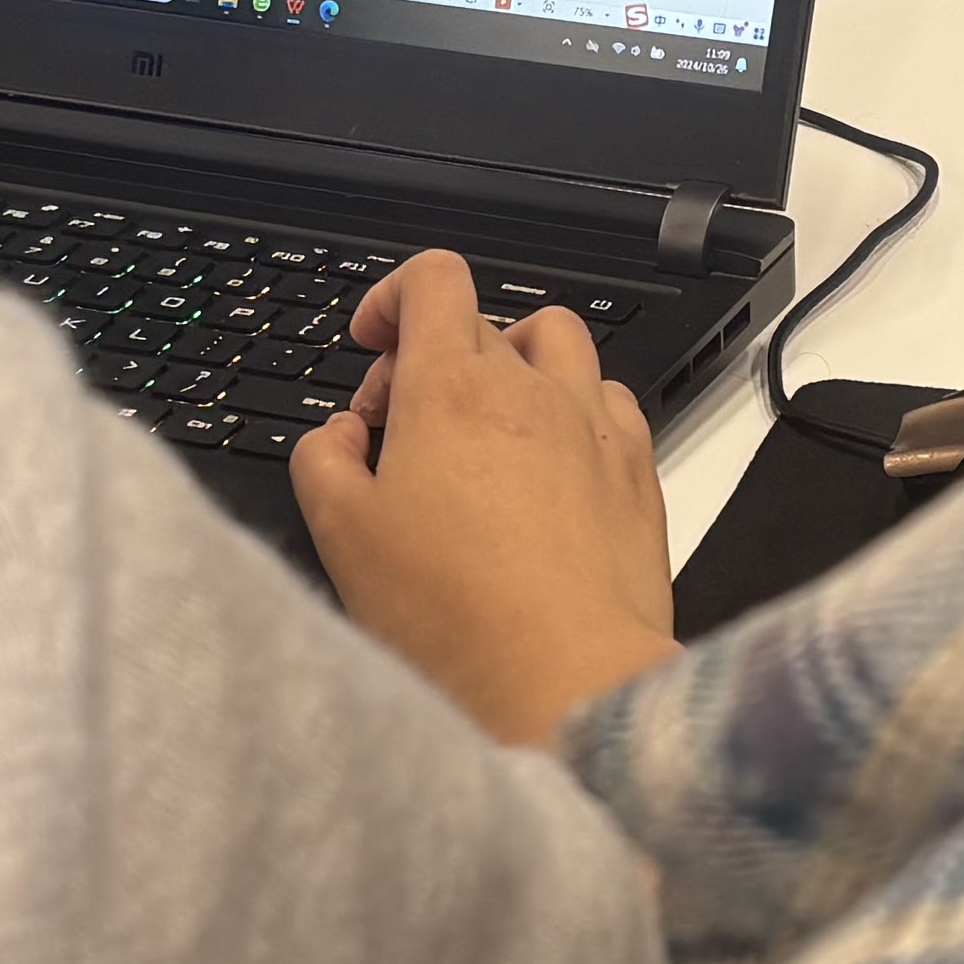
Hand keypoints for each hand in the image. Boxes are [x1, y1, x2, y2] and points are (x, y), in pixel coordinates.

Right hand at [292, 251, 682, 747]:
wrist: (565, 683)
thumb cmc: (451, 617)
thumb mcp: (342, 535)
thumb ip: (324, 460)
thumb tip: (340, 435)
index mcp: (450, 388)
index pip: (433, 280)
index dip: (395, 298)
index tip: (375, 343)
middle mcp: (531, 390)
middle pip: (483, 322)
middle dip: (433, 358)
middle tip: (401, 432)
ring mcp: (595, 428)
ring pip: (561, 346)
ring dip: (517, 365)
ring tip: (488, 427)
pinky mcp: (639, 475)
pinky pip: (612, 405)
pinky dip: (576, 414)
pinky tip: (551, 468)